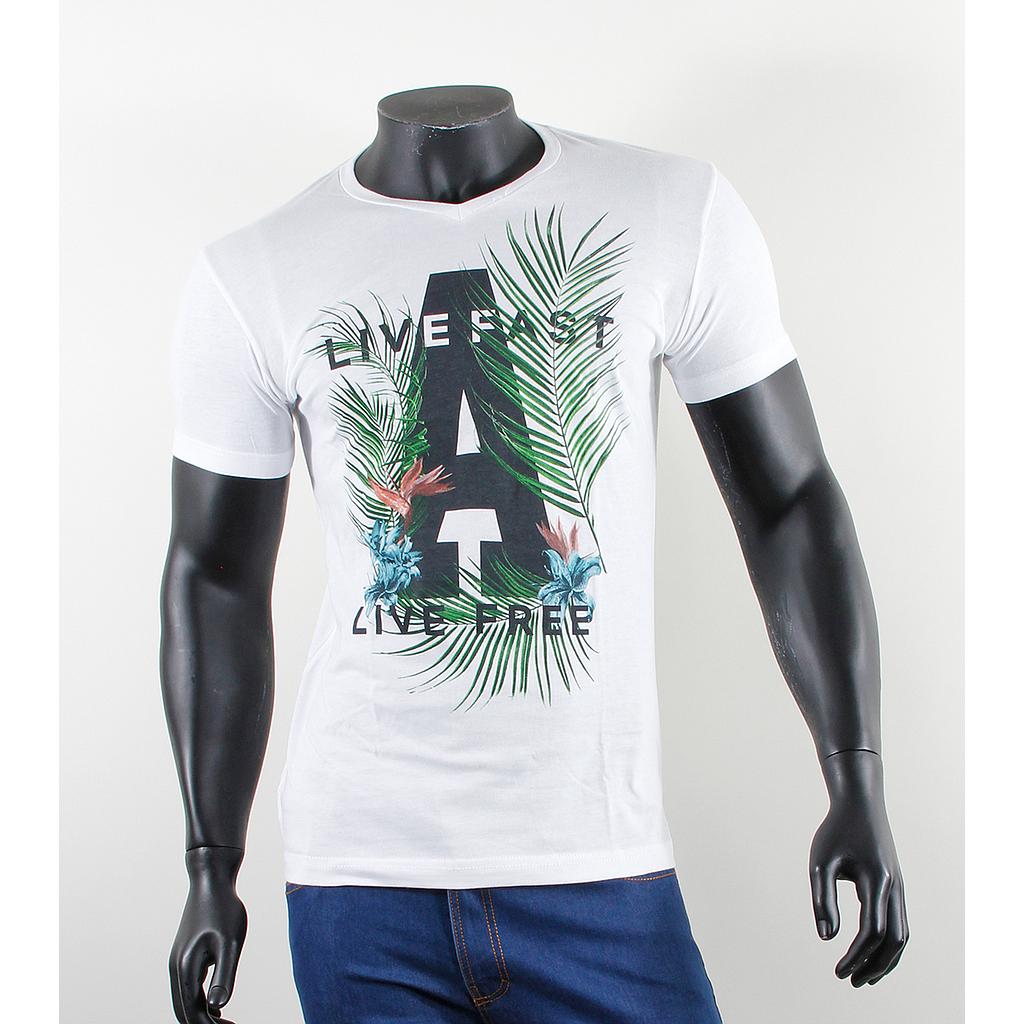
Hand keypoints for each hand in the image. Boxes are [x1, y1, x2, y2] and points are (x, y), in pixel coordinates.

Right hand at [169, 847, 247, 1022]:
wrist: (211, 881)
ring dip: (199, 1013)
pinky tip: (215, 999)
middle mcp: (177, 966)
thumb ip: (224, 976)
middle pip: (183, 1009)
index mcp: (186, 967)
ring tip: (222, 1021)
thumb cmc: (224, 909)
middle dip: (202, 1023)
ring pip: (183, 999)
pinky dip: (197, 999)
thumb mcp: (230, 943)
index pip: (193, 1011)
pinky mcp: (184, 953)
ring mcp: (178, 959)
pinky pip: (186, 986)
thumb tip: (218, 1007)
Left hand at [809, 750, 908, 986]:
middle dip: (874, 966)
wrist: (861, 804)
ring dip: (886, 960)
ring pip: (903, 935)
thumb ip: (823, 899)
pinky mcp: (898, 886)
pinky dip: (890, 945)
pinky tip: (872, 953)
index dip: (855, 955)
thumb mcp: (821, 862)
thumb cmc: (836, 830)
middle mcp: (895, 887)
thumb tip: (827, 938)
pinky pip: (901, 923)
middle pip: (893, 940)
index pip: (871, 931)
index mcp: (876, 880)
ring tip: (863, 977)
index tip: (838, 970)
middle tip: (851, 982)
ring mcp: (900, 887)